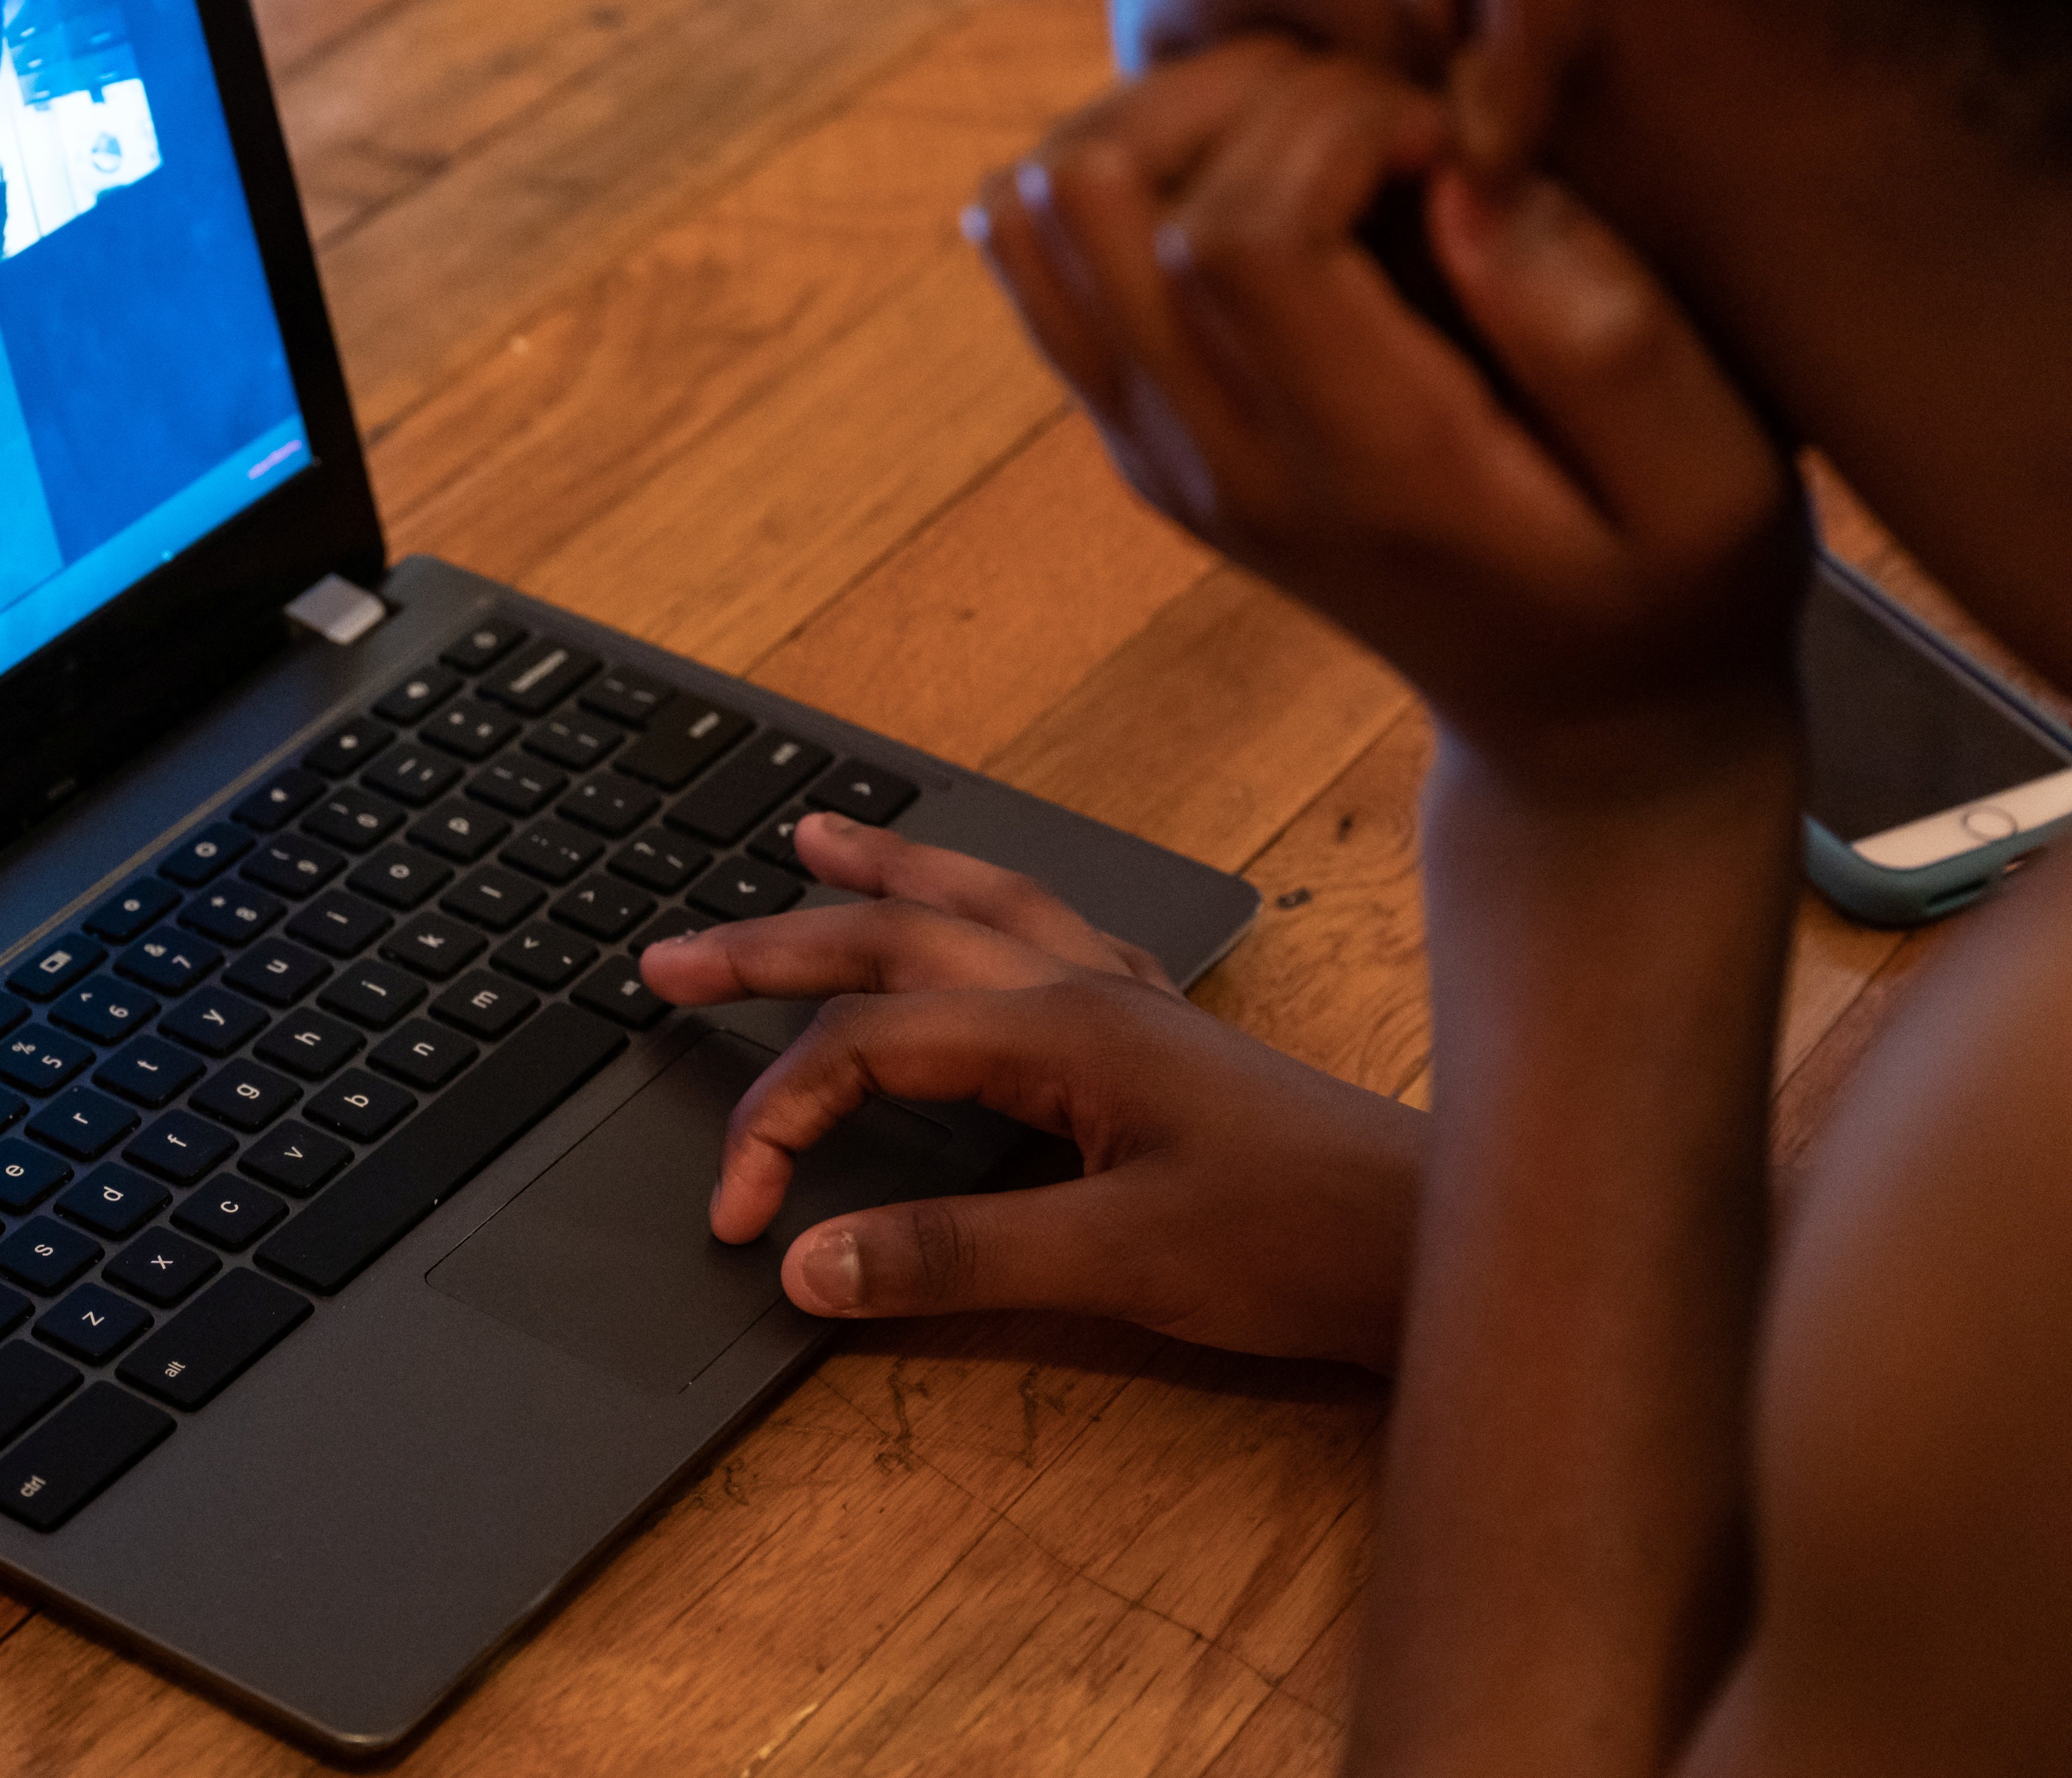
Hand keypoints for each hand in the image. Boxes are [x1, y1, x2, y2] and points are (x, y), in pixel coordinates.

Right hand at [638, 815, 1424, 1369]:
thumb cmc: (1293, 1247)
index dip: (781, 1120)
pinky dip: (977, 900)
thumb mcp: (1112, 1266)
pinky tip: (970, 903)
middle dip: (774, 942)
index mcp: (1061, 1030)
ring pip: (975, 905)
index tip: (736, 1211)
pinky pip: (1042, 928)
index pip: (870, 1046)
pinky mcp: (1156, 1032)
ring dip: (883, 874)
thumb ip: (952, 1259)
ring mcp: (1125, 1001)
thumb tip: (809, 1262)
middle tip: (671, 955)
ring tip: (811, 839)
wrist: (1434, 1249)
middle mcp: (1084, 990)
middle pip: (897, 937)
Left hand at [968, 40, 1808, 793]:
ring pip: (1042, 218)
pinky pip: (1041, 267)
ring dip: (1159, 119)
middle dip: (1234, 93)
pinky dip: (1114, 178)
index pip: (1234, 240)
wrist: (1578, 713)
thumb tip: (1467, 186)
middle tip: (1371, 104)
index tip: (1444, 130)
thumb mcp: (1716, 482)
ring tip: (1306, 120)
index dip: (1329, 125)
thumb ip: (1607, 339)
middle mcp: (1217, 461)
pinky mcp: (1137, 431)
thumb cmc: (1672, 585)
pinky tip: (1248, 167)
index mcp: (1361, 467)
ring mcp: (1153, 449)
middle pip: (1105, 203)